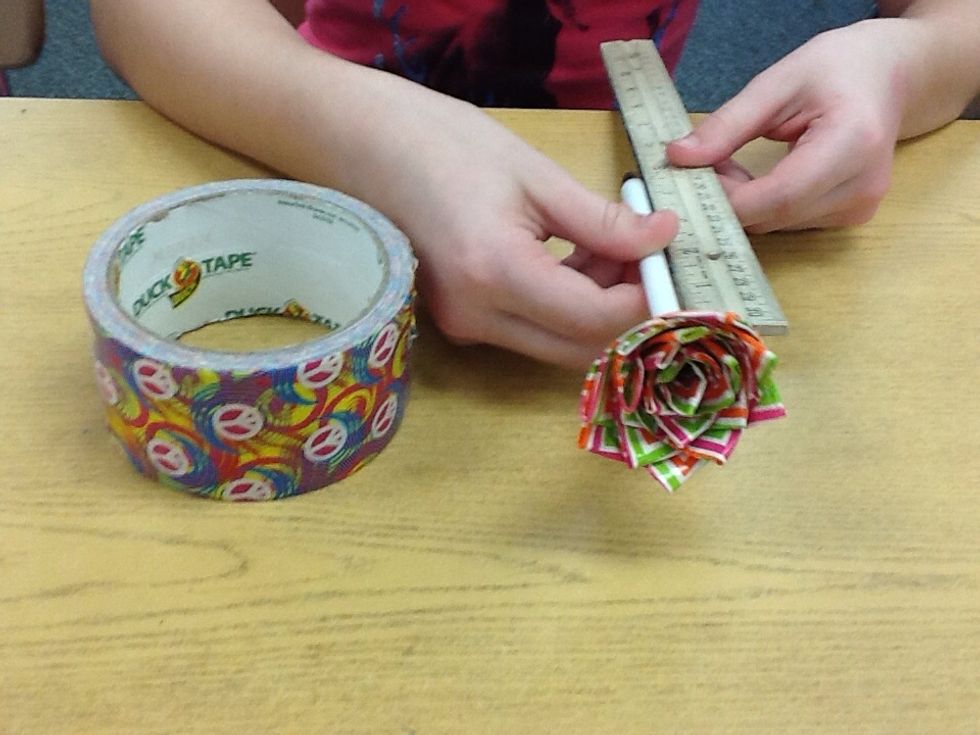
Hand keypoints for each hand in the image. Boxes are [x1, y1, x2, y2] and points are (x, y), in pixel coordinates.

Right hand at [344, 83, 677, 367]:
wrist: (362, 144)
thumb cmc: (443, 144)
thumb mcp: (535, 175)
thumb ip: (603, 220)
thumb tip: (663, 239)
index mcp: (496, 274)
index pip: (594, 320)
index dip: (644, 298)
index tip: (667, 257)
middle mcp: (477, 318)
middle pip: (579, 350)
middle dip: (625, 311)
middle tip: (645, 253)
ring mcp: (463, 326)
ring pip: (556, 345)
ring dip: (596, 308)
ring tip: (609, 244)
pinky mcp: (459, 320)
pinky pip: (529, 330)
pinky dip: (564, 305)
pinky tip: (573, 256)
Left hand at [667, 20, 916, 232]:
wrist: (890, 76)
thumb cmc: (838, 69)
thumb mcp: (778, 82)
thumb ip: (728, 124)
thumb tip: (678, 156)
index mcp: (854, 143)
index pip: (781, 195)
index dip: (730, 197)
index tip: (690, 178)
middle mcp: (862, 186)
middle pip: (776, 215)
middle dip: (729, 197)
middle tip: (703, 164)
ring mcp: (858, 209)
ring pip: (777, 224)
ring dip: (742, 203)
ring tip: (729, 164)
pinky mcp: (849, 218)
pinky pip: (788, 222)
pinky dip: (760, 206)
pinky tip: (752, 178)